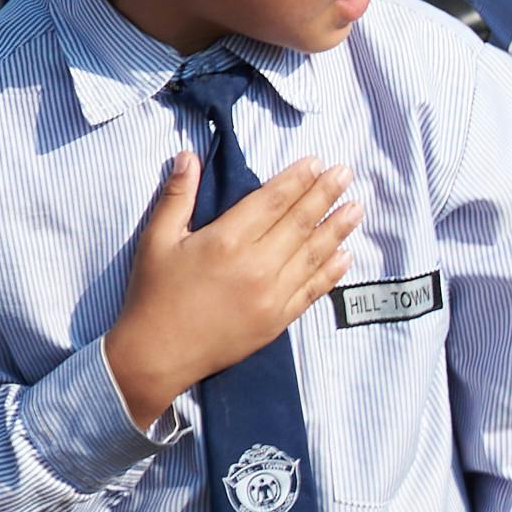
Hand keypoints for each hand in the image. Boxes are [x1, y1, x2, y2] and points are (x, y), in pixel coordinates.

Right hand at [99, 139, 354, 423]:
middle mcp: (256, 266)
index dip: (297, 179)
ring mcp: (271, 296)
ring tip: (357, 208)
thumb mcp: (156, 240)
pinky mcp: (277, 320)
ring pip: (312, 254)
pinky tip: (345, 255)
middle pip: (299, 222)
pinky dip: (331, 271)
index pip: (272, 201)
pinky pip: (312, 290)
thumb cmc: (153, 294)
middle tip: (347, 173)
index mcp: (226, 241)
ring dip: (337, 229)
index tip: (317, 162)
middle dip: (325, 194)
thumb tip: (188, 155)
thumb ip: (176, 196)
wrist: (157, 355)